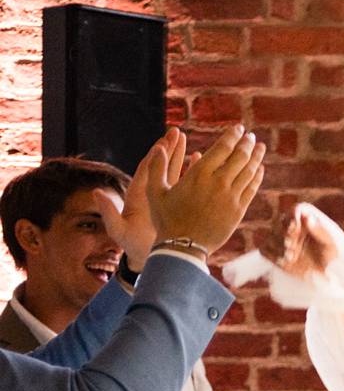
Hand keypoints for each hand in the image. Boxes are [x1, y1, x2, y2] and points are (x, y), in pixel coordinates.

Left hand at [95, 129, 187, 269]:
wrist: (147, 259)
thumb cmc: (132, 247)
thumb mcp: (118, 230)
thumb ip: (108, 212)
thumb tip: (97, 193)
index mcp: (139, 195)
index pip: (148, 168)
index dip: (156, 154)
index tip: (164, 140)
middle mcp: (152, 193)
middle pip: (161, 165)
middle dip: (169, 148)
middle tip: (176, 132)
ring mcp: (165, 198)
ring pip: (174, 172)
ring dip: (180, 156)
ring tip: (188, 141)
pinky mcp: (176, 205)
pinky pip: (185, 186)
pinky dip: (191, 173)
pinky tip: (200, 162)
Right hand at [149, 125, 266, 254]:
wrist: (184, 246)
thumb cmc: (167, 219)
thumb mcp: (155, 191)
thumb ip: (156, 167)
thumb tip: (159, 148)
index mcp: (199, 174)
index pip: (222, 149)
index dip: (232, 136)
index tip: (238, 129)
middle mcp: (218, 183)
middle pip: (239, 157)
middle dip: (247, 144)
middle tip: (251, 136)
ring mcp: (231, 197)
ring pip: (248, 172)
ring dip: (256, 157)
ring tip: (260, 147)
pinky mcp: (238, 211)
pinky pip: (251, 189)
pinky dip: (257, 176)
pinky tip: (260, 169)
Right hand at [267, 201, 343, 276]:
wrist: (325, 275)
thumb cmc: (331, 257)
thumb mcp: (330, 245)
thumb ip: (319, 231)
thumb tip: (308, 218)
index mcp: (307, 219)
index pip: (295, 210)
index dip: (292, 217)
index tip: (294, 227)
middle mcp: (291, 225)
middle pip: (280, 222)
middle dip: (285, 234)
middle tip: (291, 246)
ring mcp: (280, 238)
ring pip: (271, 236)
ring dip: (279, 247)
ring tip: (292, 257)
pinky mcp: (273, 251)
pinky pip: (265, 249)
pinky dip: (273, 255)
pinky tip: (284, 262)